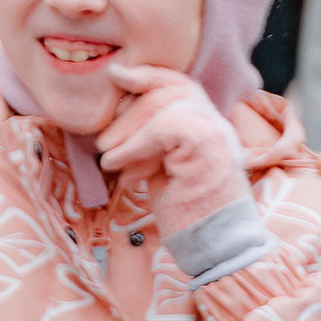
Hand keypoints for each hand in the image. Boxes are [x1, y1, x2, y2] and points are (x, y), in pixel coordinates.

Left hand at [94, 65, 252, 236]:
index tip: (117, 75)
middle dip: (130, 106)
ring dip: (126, 130)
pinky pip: (163, 129)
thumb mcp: (164, 170)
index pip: (181, 85)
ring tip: (106, 157)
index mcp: (208, 127)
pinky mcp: (208, 148)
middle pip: (171, 89)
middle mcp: (217, 125)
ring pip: (164, 106)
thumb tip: (117, 121)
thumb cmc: (188, 215)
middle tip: (103, 138)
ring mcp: (216, 134)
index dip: (149, 76)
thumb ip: (153, 143)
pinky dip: (133, 146)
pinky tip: (117, 166)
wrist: (215, 246)